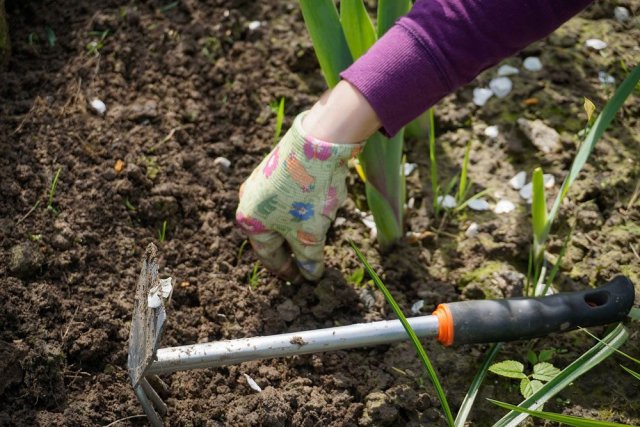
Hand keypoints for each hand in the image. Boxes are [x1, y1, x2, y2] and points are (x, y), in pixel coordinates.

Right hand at [236, 111, 363, 280]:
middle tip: (307, 262)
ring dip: (296, 228)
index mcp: (250, 222)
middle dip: (291, 249)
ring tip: (316, 236)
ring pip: (280, 215)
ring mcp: (261, 182)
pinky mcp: (275, 168)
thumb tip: (311, 275)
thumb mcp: (310, 235)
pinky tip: (316, 210)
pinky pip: (286, 198)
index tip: (301, 280)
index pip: (269, 256)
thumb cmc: (308, 194)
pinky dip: (299, 210)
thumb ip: (309, 259)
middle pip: (272, 235)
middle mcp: (249, 201)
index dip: (287, 270)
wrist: (318, 142)